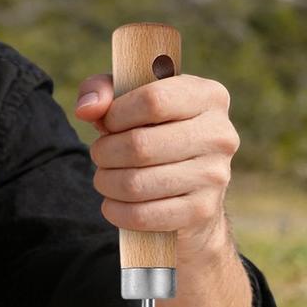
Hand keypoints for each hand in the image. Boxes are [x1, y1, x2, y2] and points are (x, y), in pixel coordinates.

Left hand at [75, 73, 238, 258]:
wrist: (194, 190)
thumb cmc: (156, 133)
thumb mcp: (132, 102)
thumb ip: (104, 91)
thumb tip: (87, 109)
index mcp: (208, 96)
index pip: (153, 100)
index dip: (117, 115)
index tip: (107, 124)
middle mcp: (220, 134)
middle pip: (140, 145)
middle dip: (105, 153)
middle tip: (100, 155)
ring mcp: (215, 175)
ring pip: (136, 184)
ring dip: (107, 183)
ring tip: (105, 178)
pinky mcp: (202, 211)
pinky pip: (143, 215)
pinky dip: (117, 211)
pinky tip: (113, 204)